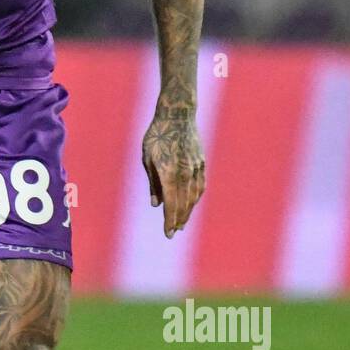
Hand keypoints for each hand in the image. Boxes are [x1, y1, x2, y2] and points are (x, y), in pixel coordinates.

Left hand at [142, 105, 204, 237]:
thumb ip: (153, 183)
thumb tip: (156, 204)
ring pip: (193, 196)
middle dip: (178, 220)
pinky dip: (195, 198)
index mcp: (169, 173)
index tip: (168, 234)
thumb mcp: (148, 159)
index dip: (169, 220)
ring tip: (181, 222)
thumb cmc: (157, 136)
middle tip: (174, 231)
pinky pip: (200, 186)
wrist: (178, 116)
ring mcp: (195, 169)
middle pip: (183, 203)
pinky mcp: (201, 163)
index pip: (171, 204)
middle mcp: (184, 174)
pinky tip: (191, 204)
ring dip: (188, 211)